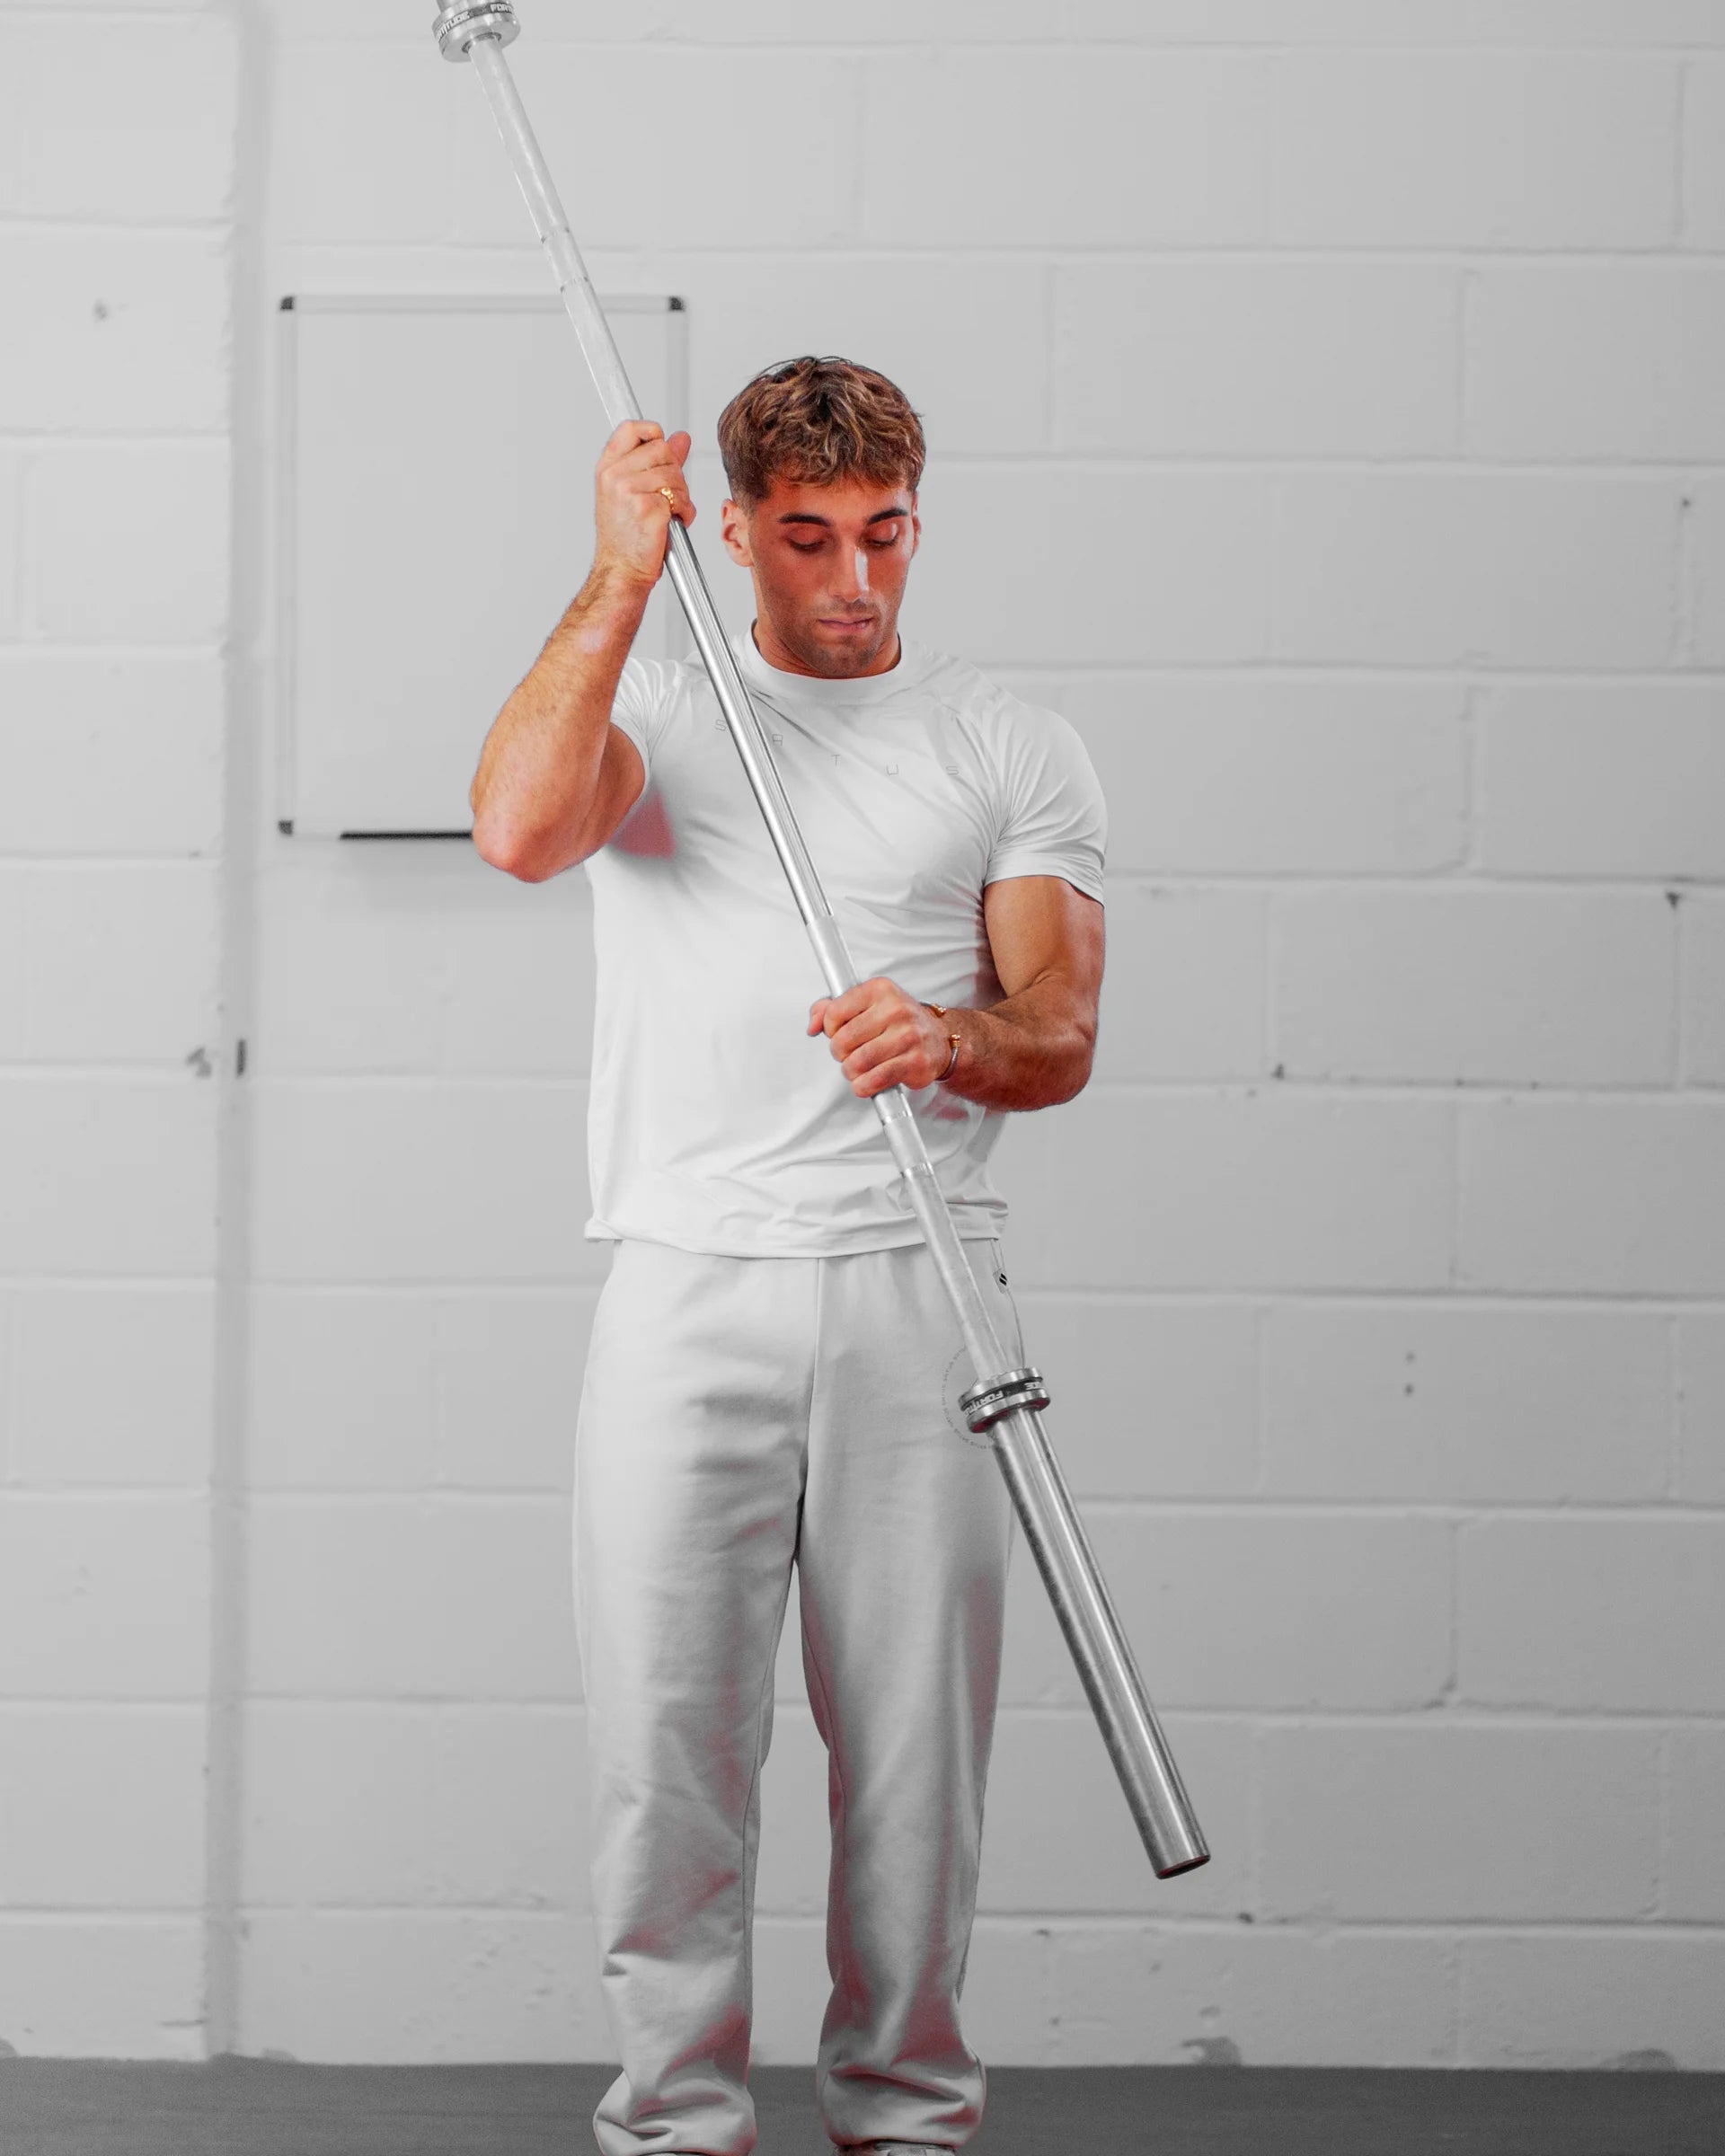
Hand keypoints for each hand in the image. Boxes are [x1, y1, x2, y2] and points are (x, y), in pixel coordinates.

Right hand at [592, 419, 693, 589]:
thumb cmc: (626, 537)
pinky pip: (680, 498)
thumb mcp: (633, 492)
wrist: (622, 570)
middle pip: (662, 450)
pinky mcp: (648, 507)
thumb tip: (681, 438)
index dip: (654, 435)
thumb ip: (658, 461)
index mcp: (607, 468)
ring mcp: (629, 490)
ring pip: (675, 475)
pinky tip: (671, 524)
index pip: (633, 428)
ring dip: (680, 496)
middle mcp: (614, 476)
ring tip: (667, 513)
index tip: (661, 455)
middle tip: (666, 496)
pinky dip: (684, 513)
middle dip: (674, 473)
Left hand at [808, 977, 956, 1097]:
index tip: (840, 1033)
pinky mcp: (915, 1062)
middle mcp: (896, 1009)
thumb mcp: (865, 1006)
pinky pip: (875, 1080)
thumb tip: (813, 1025)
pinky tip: (867, 1082)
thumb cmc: (897, 1023)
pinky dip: (864, 1086)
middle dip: (840, 1054)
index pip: (834, 1013)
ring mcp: (908, 1036)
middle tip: (851, 1054)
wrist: (939, 1039)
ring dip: (851, 1072)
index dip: (830, 1030)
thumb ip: (831, 1009)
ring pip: (856, 1063)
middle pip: (842, 1041)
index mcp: (880, 989)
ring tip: (859, 1068)